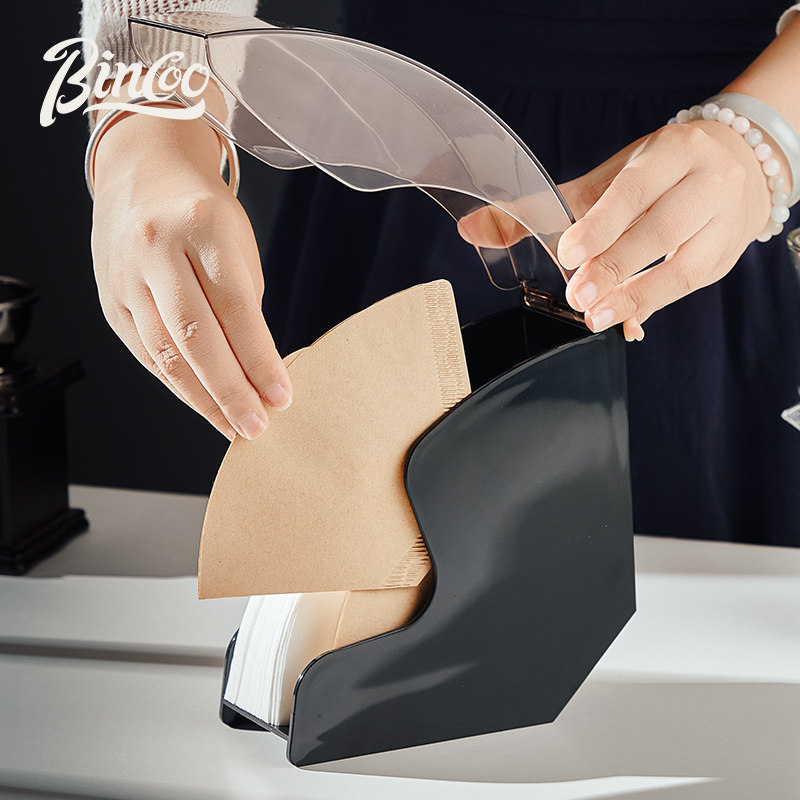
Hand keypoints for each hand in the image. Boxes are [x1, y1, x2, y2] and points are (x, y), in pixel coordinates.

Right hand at [91, 111, 291, 439]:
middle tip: (257, 427)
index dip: (259, 359)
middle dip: (230, 391)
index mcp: (202, 225)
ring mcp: (125, 275)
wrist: (142, 173)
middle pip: (195, 337)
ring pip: (165, 353)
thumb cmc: (204, 214)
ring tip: (234, 427)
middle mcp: (156, 248)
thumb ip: (244, 305)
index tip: (282, 397)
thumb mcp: (237, 244)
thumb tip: (260, 375)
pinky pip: (146, 354)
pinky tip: (203, 404)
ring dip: (203, 399)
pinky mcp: (109, 299)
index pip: (236, 307)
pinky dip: (177, 385)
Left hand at [557, 120, 772, 339]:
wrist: (741, 164)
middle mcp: (711, 181)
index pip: (634, 190)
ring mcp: (728, 221)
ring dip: (636, 296)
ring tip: (598, 316)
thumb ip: (555, 204)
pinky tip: (626, 320)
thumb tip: (484, 229)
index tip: (568, 255)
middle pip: (662, 229)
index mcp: (675, 151)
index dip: (600, 225)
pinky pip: (691, 285)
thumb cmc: (663, 171)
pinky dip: (653, 304)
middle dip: (615, 266)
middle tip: (579, 296)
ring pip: (685, 265)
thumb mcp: (615, 175)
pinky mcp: (729, 254)